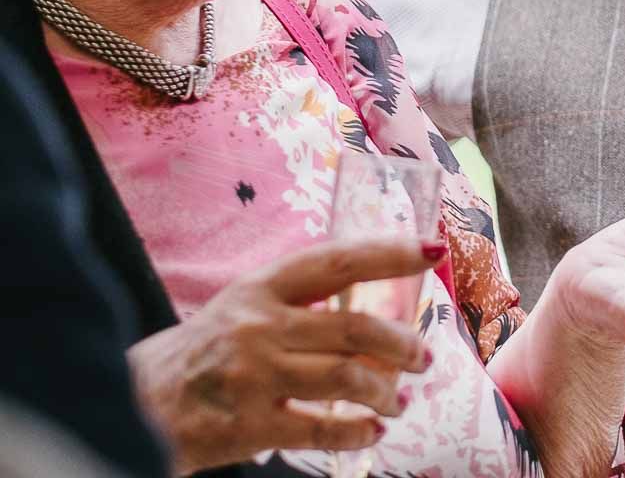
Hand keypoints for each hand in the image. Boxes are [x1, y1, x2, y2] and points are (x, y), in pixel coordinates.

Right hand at [128, 238, 433, 474]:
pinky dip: (359, 431)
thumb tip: (376, 305)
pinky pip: (323, 430)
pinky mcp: (249, 426)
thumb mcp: (241, 308)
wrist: (133, 404)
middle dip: (403, 344)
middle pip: (354, 328)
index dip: (390, 253)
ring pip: (348, 379)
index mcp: (260, 287)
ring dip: (387, 391)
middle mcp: (258, 326)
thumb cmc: (201, 352)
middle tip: (423, 356)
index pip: (338, 261)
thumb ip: (298, 302)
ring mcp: (254, 377)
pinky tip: (372, 430)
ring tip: (400, 399)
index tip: (433, 250)